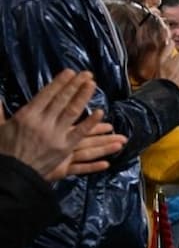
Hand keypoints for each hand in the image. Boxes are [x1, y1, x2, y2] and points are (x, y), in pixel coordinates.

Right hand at [0, 70, 125, 180]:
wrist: (12, 175)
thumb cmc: (4, 151)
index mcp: (26, 116)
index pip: (46, 95)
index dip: (59, 83)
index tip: (70, 72)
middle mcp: (42, 123)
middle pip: (62, 100)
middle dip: (75, 86)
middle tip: (87, 74)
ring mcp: (55, 136)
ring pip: (73, 113)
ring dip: (84, 98)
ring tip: (93, 85)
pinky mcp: (64, 149)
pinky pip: (80, 134)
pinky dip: (90, 123)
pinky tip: (100, 113)